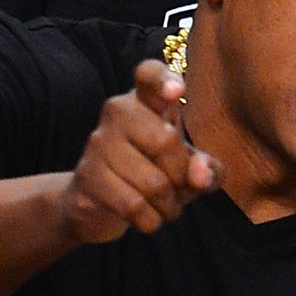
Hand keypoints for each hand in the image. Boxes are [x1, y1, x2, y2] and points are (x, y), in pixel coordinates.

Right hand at [59, 59, 223, 244]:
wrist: (96, 203)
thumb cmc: (152, 173)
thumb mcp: (187, 168)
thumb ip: (207, 168)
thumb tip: (201, 174)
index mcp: (146, 101)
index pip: (148, 74)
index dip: (162, 80)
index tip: (176, 92)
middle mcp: (118, 111)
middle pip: (166, 142)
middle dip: (182, 178)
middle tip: (178, 189)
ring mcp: (98, 142)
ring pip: (153, 182)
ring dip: (169, 207)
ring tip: (164, 207)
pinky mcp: (88, 176)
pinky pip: (134, 206)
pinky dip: (151, 221)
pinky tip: (147, 218)